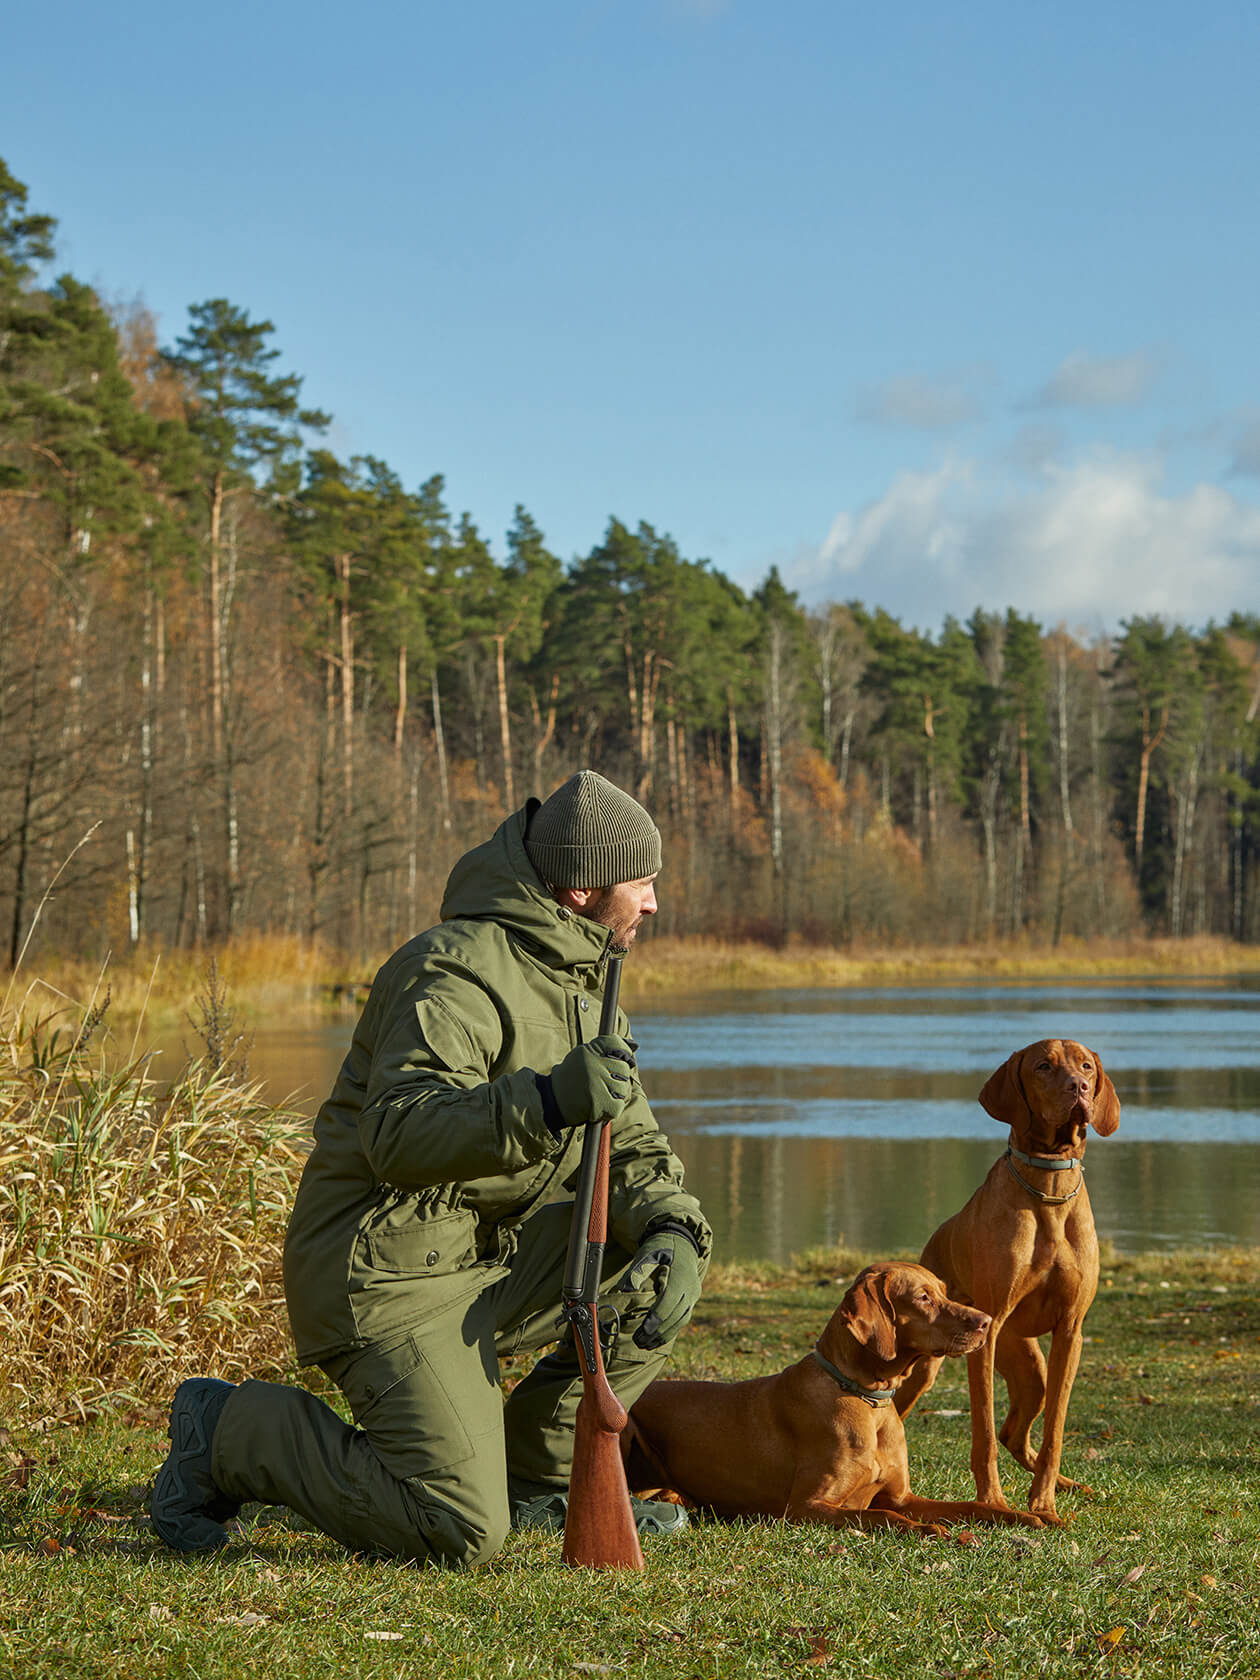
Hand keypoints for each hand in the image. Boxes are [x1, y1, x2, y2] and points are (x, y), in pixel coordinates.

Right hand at [547, 1034, 635, 1127]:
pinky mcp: (598, 1103)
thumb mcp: (583, 1055)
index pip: (617, 1043)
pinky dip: (611, 1109)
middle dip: (618, 1077)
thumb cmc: (572, 1077)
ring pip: (623, 1088)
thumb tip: (634, 1045)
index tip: (624, 1059)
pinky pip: (618, 1105)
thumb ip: (606, 1049)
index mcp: (589, 1050)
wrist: (551, 1100)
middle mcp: (593, 1064)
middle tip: (602, 1083)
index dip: (624, 1052)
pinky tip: (599, 1106)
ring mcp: (596, 1084)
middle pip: (624, 1068)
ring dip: (615, 1095)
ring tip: (599, 1095)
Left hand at [620, 1224, 703, 1348]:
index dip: (656, 1319)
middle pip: (675, 1316)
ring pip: (680, 1321)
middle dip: (656, 1331)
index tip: (643, 1332)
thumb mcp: (649, 1252)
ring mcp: (693, 1296)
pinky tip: (656, 1340)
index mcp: (680, 1275)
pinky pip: (682, 1320)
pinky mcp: (691, 1301)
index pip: (669, 1302)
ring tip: (645, 1345)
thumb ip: (637, 1270)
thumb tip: (624, 1288)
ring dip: (663, 1335)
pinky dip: (669, 1331)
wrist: (683, 1243)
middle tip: (638, 1341)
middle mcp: (690, 1288)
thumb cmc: (663, 1247)